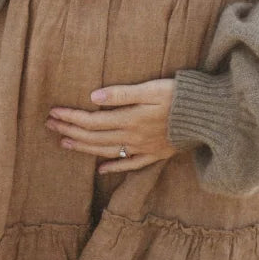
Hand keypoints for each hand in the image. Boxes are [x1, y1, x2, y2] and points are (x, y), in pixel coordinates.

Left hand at [46, 78, 178, 172]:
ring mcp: (143, 148)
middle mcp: (133, 137)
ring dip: (84, 147)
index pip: (92, 120)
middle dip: (70, 130)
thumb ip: (122, 94)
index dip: (71, 116)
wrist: (209, 118)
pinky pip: (130, 164)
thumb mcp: (151, 89)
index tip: (53, 112)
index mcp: (129, 120)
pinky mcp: (155, 154)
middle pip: (95, 137)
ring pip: (107, 151)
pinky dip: (113, 167)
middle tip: (49, 124)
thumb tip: (93, 97)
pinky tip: (101, 170)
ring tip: (65, 142)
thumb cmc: (180, 97)